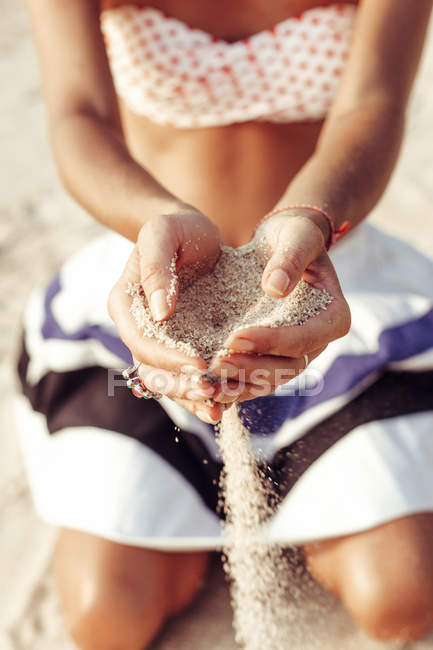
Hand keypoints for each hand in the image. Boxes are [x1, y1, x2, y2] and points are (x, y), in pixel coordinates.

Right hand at [108, 206, 224, 422]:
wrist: (193, 232)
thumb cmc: (175, 228)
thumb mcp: (163, 233)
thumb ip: (156, 268)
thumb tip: (160, 312)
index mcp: (126, 305)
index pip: (142, 342)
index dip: (168, 358)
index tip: (200, 366)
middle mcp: (139, 328)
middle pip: (153, 369)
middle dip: (181, 386)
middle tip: (213, 394)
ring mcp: (160, 339)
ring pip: (169, 379)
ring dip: (191, 397)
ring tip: (219, 408)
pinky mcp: (182, 344)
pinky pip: (187, 373)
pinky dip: (203, 389)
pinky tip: (226, 402)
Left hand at [209, 210, 350, 398]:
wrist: (285, 244)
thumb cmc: (295, 236)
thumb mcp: (297, 237)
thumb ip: (290, 259)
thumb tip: (275, 288)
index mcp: (334, 317)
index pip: (304, 339)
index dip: (271, 342)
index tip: (235, 336)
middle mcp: (318, 342)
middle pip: (287, 367)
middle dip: (251, 367)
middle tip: (216, 362)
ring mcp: (296, 353)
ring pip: (271, 379)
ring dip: (240, 382)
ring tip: (207, 378)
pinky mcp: (274, 356)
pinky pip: (256, 378)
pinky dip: (234, 384)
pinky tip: (207, 384)